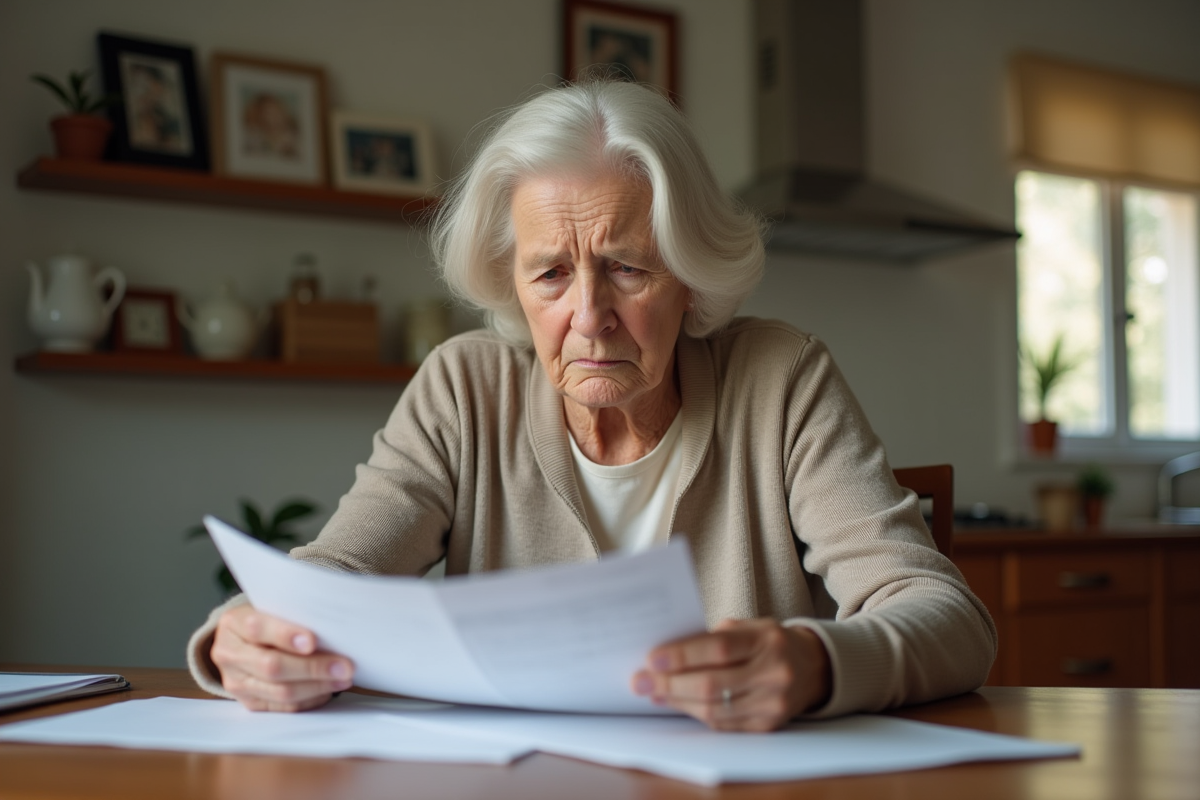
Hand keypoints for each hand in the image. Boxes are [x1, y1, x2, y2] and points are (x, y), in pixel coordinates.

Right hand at [211, 604, 353, 711]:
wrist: (241, 640)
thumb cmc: (267, 619)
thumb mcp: (272, 607)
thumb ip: (293, 615)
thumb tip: (333, 630)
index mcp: (233, 623)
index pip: (257, 628)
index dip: (285, 635)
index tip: (313, 641)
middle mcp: (229, 654)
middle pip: (271, 666)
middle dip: (313, 667)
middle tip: (344, 665)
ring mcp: (236, 682)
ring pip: (280, 691)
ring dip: (317, 686)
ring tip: (343, 678)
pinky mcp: (248, 702)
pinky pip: (283, 706)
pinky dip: (310, 698)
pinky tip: (327, 689)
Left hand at [631, 618, 831, 731]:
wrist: (812, 667)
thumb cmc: (768, 642)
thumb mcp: (747, 627)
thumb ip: (712, 638)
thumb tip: (666, 655)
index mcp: (766, 639)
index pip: (718, 649)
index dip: (682, 655)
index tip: (652, 659)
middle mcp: (774, 672)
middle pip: (712, 684)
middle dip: (670, 684)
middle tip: (640, 681)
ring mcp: (773, 702)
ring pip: (715, 709)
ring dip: (678, 702)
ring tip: (654, 692)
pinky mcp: (768, 725)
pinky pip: (724, 724)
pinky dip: (696, 714)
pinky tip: (678, 704)